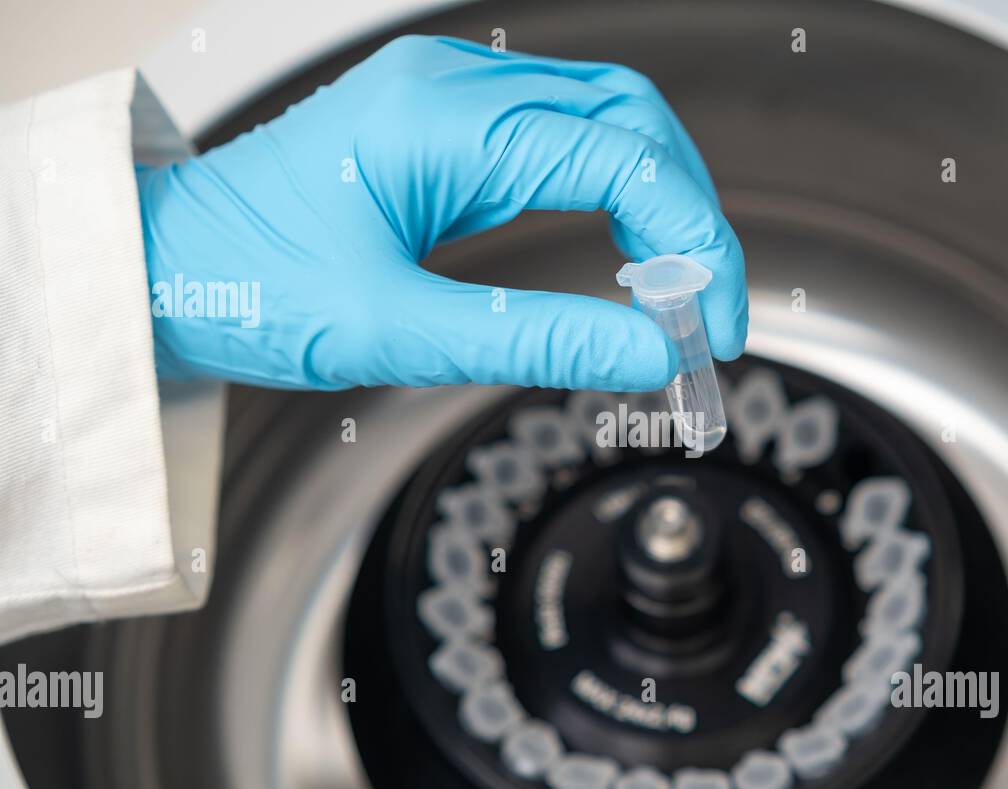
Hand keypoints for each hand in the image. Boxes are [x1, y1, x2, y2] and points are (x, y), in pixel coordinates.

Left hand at [135, 35, 747, 390]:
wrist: (164, 266)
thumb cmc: (248, 286)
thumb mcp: (398, 331)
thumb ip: (537, 340)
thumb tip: (647, 352)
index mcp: (446, 120)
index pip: (626, 158)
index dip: (693, 242)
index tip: (713, 323)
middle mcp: (455, 86)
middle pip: (632, 118)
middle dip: (692, 212)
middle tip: (708, 310)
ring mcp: (450, 97)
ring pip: (605, 119)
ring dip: (660, 198)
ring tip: (677, 289)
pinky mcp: (447, 127)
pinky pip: (560, 136)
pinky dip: (614, 191)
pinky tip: (625, 248)